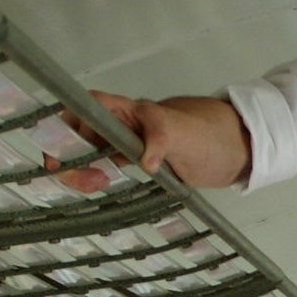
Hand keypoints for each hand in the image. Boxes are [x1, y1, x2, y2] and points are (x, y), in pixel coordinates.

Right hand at [54, 91, 252, 192]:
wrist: (238, 146)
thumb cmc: (211, 132)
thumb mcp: (185, 132)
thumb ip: (162, 138)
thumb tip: (145, 161)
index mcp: (127, 111)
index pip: (82, 108)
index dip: (62, 126)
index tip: (57, 154)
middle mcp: (122, 125)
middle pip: (78, 134)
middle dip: (70, 156)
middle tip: (87, 180)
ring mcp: (128, 143)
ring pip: (89, 152)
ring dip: (81, 169)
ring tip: (95, 185)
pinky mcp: (138, 162)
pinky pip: (106, 166)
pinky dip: (95, 177)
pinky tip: (98, 188)